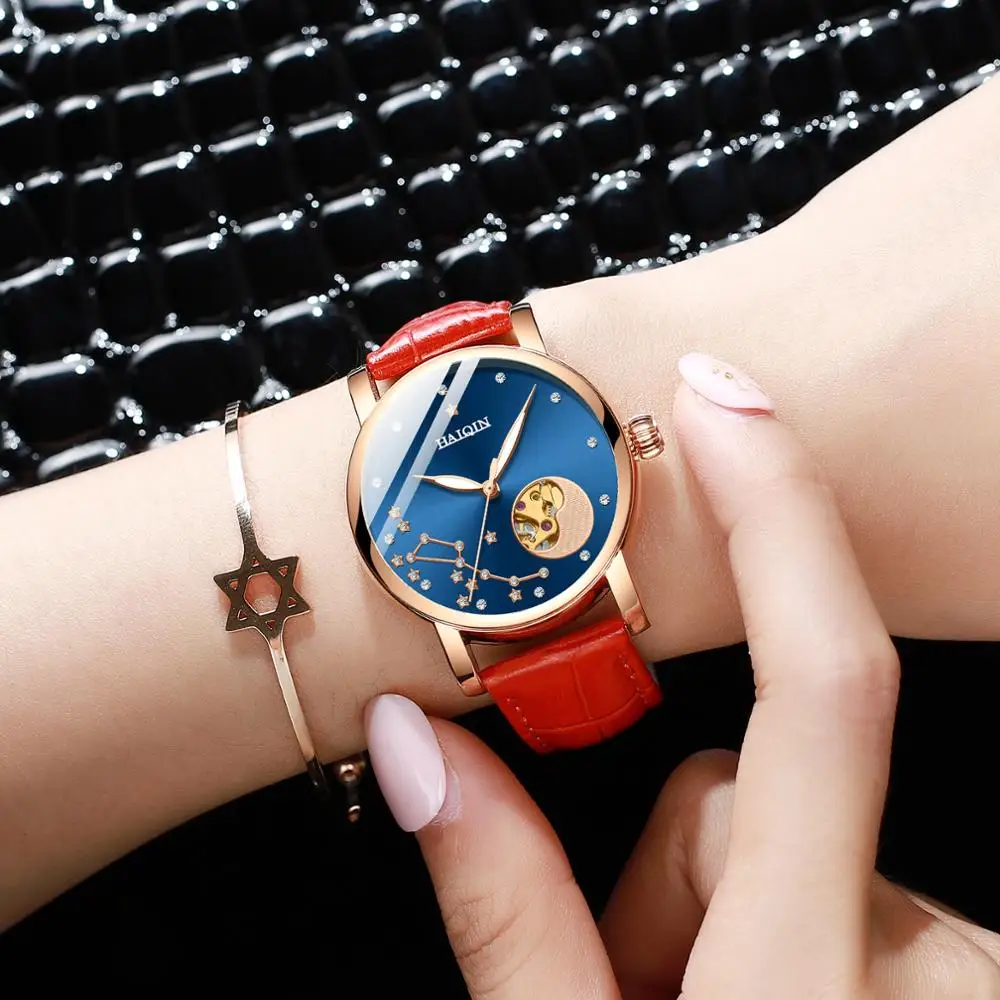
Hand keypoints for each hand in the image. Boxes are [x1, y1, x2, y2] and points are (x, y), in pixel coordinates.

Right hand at [364, 361, 999, 999]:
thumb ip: (501, 907)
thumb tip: (415, 743)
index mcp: (799, 981)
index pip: (819, 687)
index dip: (777, 517)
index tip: (724, 401)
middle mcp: (921, 961)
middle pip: (748, 791)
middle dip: (671, 866)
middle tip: (626, 975)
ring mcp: (964, 972)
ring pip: (809, 838)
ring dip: (734, 910)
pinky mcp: (976, 976)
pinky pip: (866, 891)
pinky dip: (802, 936)